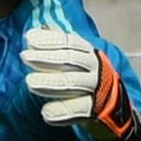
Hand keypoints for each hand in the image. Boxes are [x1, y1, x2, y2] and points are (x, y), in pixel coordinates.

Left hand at [21, 25, 140, 140]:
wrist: (116, 110)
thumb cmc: (87, 80)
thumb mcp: (77, 60)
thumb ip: (59, 45)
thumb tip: (39, 29)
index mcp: (90, 54)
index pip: (69, 42)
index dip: (50, 39)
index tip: (30, 39)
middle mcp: (96, 69)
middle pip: (70, 60)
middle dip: (46, 58)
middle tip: (25, 57)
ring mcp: (98, 89)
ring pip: (72, 82)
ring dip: (50, 82)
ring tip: (30, 82)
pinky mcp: (96, 111)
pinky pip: (79, 109)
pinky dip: (62, 111)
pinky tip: (46, 112)